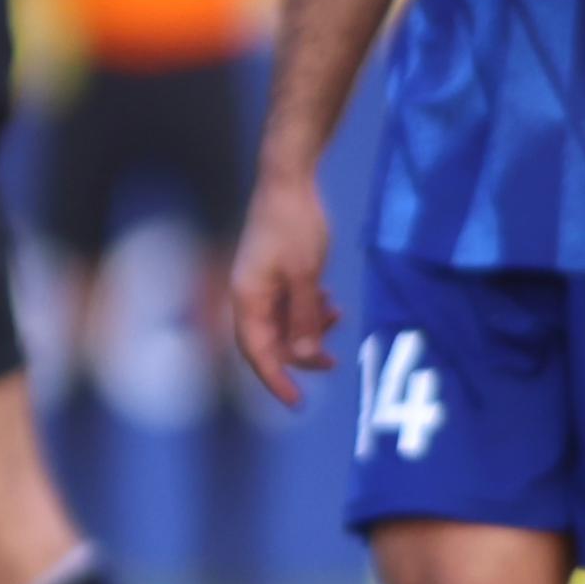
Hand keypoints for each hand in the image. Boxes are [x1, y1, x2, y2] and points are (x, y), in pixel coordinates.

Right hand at [229, 165, 338, 408]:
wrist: (287, 181)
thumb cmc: (294, 226)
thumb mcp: (306, 276)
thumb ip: (304, 318)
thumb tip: (304, 356)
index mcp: (248, 298)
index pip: (258, 353)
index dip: (276, 380)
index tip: (297, 402)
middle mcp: (248, 295)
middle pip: (269, 342)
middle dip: (300, 355)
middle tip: (332, 363)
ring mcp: (259, 284)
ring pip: (281, 324)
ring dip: (307, 330)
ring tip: (336, 318)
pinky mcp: (272, 273)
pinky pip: (287, 305)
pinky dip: (307, 311)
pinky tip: (328, 302)